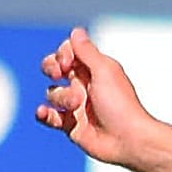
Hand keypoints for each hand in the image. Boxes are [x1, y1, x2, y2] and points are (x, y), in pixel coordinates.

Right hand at [36, 27, 150, 166]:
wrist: (128, 140)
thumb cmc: (120, 104)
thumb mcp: (104, 70)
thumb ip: (86, 51)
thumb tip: (76, 31)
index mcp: (94, 69)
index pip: (68, 51)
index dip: (62, 53)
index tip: (66, 62)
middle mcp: (84, 85)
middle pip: (54, 68)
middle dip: (51, 67)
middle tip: (58, 73)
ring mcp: (76, 105)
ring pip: (53, 93)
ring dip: (62, 97)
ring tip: (77, 105)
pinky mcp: (70, 125)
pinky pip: (49, 116)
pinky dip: (43, 113)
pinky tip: (43, 112)